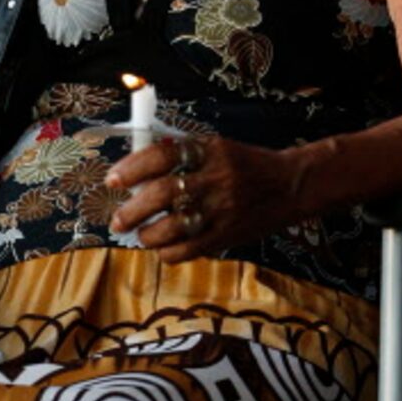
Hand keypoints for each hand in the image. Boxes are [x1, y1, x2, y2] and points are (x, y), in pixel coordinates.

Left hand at [105, 135, 299, 262]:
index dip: (132, 167)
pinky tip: (163, 247)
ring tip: (140, 234)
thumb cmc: (245, 164)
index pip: (162, 155)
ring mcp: (221, 210)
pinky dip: (167, 252)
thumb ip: (181, 155)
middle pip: (162, 194)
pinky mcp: (226, 236)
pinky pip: (187, 251)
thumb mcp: (217, 148)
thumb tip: (136, 169)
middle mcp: (215, 179)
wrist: (288, 187)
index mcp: (210, 151)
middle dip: (132, 210)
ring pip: (172, 228)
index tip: (113, 179)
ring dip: (147, 235)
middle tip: (117, 220)